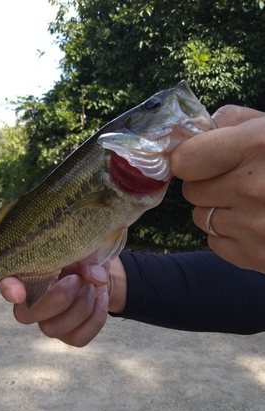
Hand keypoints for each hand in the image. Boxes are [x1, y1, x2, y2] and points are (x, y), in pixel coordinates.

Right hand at [0, 257, 126, 346]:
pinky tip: (101, 298)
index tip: (19, 292)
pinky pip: (78, 339)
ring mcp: (46, 320)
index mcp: (25, 272)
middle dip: (59, 298)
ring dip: (81, 306)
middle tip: (76, 279)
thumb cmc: (81, 254)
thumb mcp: (85, 247)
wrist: (97, 273)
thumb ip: (88, 258)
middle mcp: (28, 300)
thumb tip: (94, 277)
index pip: (5, 282)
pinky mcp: (66, 334)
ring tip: (91, 287)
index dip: (8, 289)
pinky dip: (96, 319)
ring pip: (52, 329)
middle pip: (25, 315)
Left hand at [170, 105, 264, 272]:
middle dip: (208, 184)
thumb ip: (239, 121)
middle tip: (237, 180)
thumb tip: (206, 126)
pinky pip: (215, 242)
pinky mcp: (255, 257)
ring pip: (201, 218)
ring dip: (218, 211)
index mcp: (256, 147)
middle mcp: (251, 189)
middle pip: (191, 191)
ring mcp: (253, 227)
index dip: (190, 158)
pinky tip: (258, 225)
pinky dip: (230, 235)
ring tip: (253, 204)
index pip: (184, 160)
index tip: (201, 159)